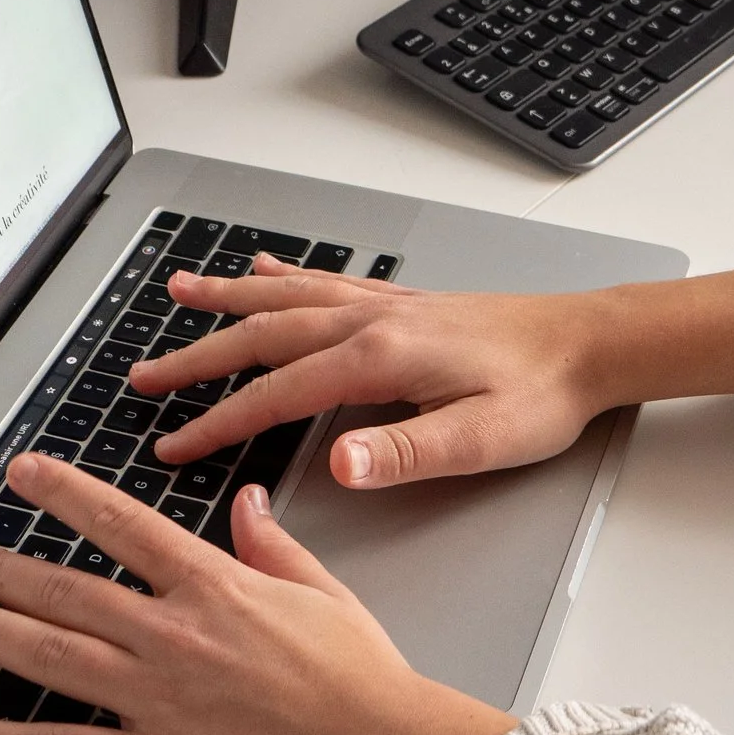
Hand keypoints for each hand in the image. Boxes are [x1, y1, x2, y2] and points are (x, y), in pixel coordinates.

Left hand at [0, 453, 513, 734]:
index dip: (64, 494)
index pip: (122, 524)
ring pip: (49, 656)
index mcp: (215, 587)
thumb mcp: (323, 592)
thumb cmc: (365, 685)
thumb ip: (272, 545)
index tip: (24, 474)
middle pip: (66, 591)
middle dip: (1, 569)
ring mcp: (156, 700)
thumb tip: (247, 501)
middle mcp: (174, 634)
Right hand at [132, 250, 733, 487]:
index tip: (174, 447)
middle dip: (199, 359)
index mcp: (380, 359)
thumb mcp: (478, 440)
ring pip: (285, 299)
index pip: (278, 395)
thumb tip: (338, 463)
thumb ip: (404, 452)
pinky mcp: (403, 303)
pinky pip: (325, 283)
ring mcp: (385, 305)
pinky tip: (262, 271)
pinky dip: (284, 277)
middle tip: (144, 381)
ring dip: (228, 301)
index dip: (220, 423)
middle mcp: (372, 321)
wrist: (589, 345)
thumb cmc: (541, 396)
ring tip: (178, 295)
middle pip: (264, 337)